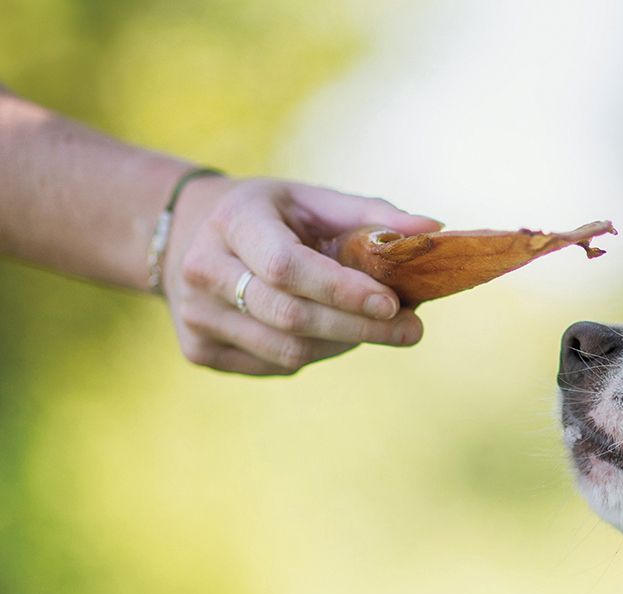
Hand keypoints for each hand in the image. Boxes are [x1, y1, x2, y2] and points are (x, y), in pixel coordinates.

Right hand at [161, 176, 441, 374]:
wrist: (188, 236)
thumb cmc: (271, 217)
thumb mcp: (312, 200)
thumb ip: (371, 214)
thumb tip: (434, 229)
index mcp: (232, 221)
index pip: (286, 266)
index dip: (342, 291)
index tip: (393, 302)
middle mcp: (202, 269)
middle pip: (290, 317)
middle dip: (359, 327)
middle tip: (412, 330)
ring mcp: (195, 316)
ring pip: (287, 351)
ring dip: (344, 342)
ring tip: (377, 327)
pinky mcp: (200, 351)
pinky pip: (275, 365)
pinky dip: (317, 352)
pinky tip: (333, 331)